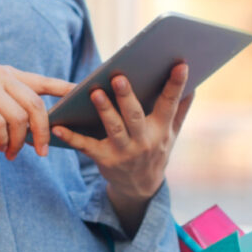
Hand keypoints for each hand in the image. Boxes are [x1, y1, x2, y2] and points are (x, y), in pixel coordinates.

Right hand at [0, 65, 73, 159]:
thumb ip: (15, 112)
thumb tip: (41, 132)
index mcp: (8, 74)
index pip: (43, 82)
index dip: (65, 91)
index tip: (83, 100)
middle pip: (35, 105)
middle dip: (42, 132)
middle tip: (41, 152)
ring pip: (18, 117)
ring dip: (17, 141)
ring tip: (10, 153)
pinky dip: (2, 140)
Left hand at [51, 63, 193, 233]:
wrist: (140, 187)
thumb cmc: (155, 150)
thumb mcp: (171, 133)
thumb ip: (180, 109)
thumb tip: (193, 83)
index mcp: (161, 129)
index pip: (170, 104)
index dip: (175, 85)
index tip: (180, 64)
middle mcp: (144, 141)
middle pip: (134, 116)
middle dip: (126, 97)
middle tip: (118, 77)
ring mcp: (123, 152)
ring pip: (113, 129)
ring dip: (103, 110)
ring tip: (94, 92)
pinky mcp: (104, 159)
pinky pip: (86, 147)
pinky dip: (71, 137)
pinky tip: (58, 127)